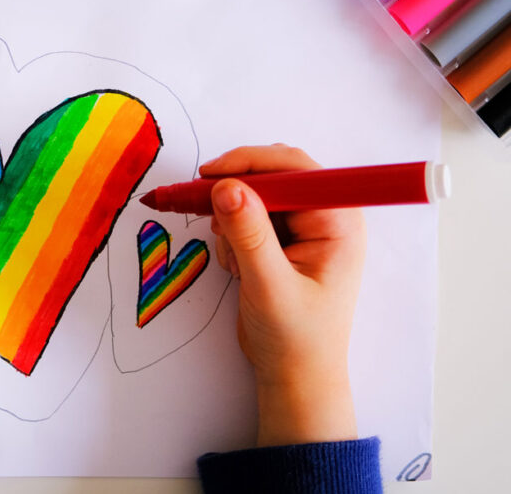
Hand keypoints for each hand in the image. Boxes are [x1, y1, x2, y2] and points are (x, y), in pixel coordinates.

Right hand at [202, 145, 365, 446]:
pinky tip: (236, 266)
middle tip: (203, 207)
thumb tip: (226, 187)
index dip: (251, 164)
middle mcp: (324, 216)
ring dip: (232, 219)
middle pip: (273, 176)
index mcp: (338, 221)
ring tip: (233, 260)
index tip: (210, 176)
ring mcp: (302, 228)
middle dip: (236, 192)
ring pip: (254, 195)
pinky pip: (247, 216)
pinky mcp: (281, 241)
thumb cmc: (296, 338)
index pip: (295, 169)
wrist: (294, 375)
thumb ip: (248, 234)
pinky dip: (232, 233)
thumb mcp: (269, 285)